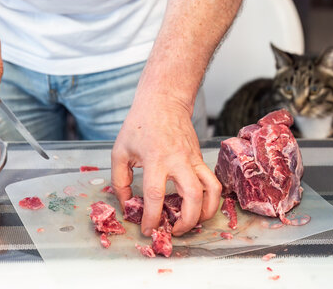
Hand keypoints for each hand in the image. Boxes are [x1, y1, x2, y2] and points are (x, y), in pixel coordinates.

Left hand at [111, 95, 220, 235]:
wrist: (164, 102)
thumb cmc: (140, 124)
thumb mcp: (120, 151)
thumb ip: (120, 180)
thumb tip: (127, 204)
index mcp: (156, 159)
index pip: (155, 195)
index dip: (151, 217)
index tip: (148, 229)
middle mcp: (179, 161)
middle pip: (193, 196)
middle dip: (187, 221)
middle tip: (176, 231)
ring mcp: (194, 159)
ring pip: (212, 190)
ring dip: (206, 212)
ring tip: (193, 223)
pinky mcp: (201, 159)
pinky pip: (212, 182)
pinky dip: (209, 199)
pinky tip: (198, 206)